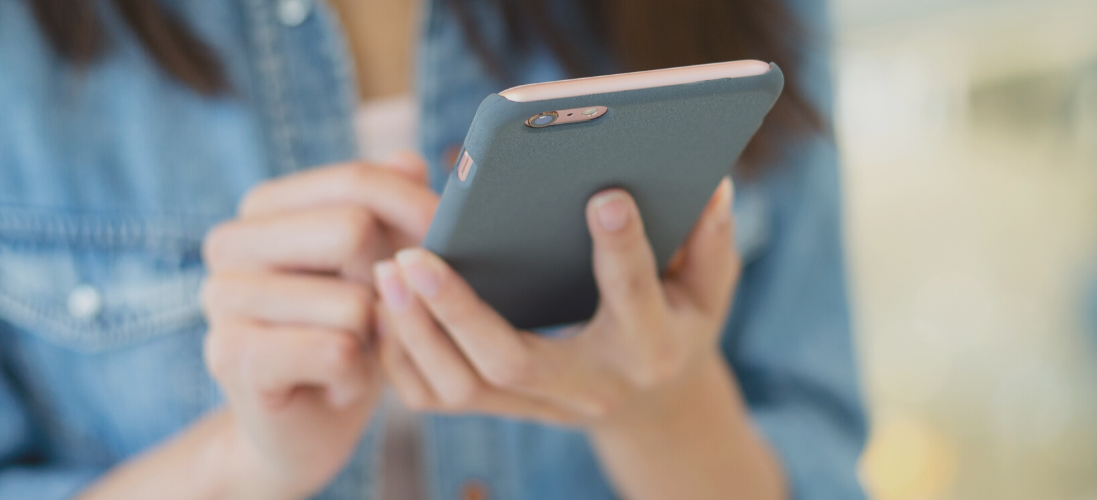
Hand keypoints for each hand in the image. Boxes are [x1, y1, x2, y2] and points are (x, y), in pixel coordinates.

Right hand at [197, 154, 436, 498]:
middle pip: (353, 229)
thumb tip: (410, 161)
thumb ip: (393, 209)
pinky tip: (337, 383)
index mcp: (263, 208)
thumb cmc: (349, 336)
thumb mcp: (381, 267)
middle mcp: (229, 242)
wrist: (305, 429)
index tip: (428, 252)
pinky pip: (338, 350)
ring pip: (353, 300)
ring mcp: (222, 298)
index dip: (413, 216)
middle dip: (390, 281)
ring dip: (374, 339)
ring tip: (350, 353)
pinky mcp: (231, 355)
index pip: (356, 181)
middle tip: (376, 317)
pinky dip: (357, 375)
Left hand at [372, 178, 739, 427]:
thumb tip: (711, 185)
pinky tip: (385, 305)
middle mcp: (591, 386)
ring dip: (416, 332)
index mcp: (649, 346)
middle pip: (512, 360)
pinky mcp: (504, 409)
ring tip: (387, 271)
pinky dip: (402, 355)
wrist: (654, 407)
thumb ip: (711, 240)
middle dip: (459, 309)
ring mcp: (542, 406)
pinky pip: (436, 397)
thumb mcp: (709, 287)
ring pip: (462, 388)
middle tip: (415, 255)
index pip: (633, 296)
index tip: (603, 194)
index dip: (622, 248)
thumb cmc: (677, 323)